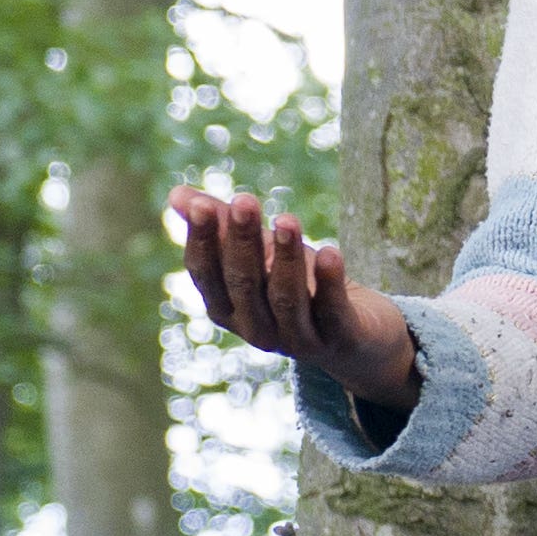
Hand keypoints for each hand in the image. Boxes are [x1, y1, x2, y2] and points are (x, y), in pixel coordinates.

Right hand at [172, 184, 420, 415]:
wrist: (360, 337)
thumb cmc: (301, 286)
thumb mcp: (262, 252)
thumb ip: (223, 224)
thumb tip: (176, 194)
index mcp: (228, 308)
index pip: (206, 275)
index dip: (203, 241)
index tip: (203, 205)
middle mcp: (256, 329)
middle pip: (243, 284)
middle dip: (242, 241)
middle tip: (245, 200)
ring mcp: (298, 340)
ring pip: (285, 299)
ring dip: (285, 257)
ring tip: (288, 219)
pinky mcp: (339, 341)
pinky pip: (331, 312)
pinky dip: (329, 282)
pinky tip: (330, 252)